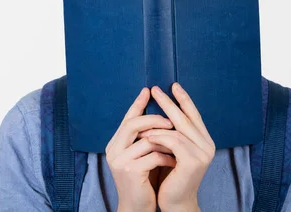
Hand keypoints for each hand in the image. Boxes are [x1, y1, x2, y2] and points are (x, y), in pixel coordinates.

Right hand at [106, 87, 176, 211]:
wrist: (136, 208)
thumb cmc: (142, 181)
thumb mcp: (139, 156)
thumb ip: (142, 139)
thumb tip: (156, 116)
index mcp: (115, 144)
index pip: (126, 118)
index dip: (137, 104)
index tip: (148, 90)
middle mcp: (113, 150)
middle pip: (132, 124)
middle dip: (154, 119)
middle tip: (171, 120)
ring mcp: (120, 161)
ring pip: (146, 140)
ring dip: (165, 141)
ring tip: (177, 142)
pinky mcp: (130, 172)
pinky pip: (153, 156)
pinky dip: (166, 157)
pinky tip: (173, 161)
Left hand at [140, 83, 214, 211]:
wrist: (175, 201)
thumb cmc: (170, 175)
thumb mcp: (171, 150)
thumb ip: (172, 132)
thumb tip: (161, 108)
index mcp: (204, 140)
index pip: (194, 114)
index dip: (184, 99)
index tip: (173, 85)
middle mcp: (207, 145)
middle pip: (186, 117)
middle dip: (169, 102)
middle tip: (155, 89)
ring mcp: (202, 153)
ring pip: (178, 129)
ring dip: (158, 122)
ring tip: (142, 118)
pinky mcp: (193, 162)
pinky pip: (173, 141)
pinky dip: (158, 137)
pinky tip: (146, 136)